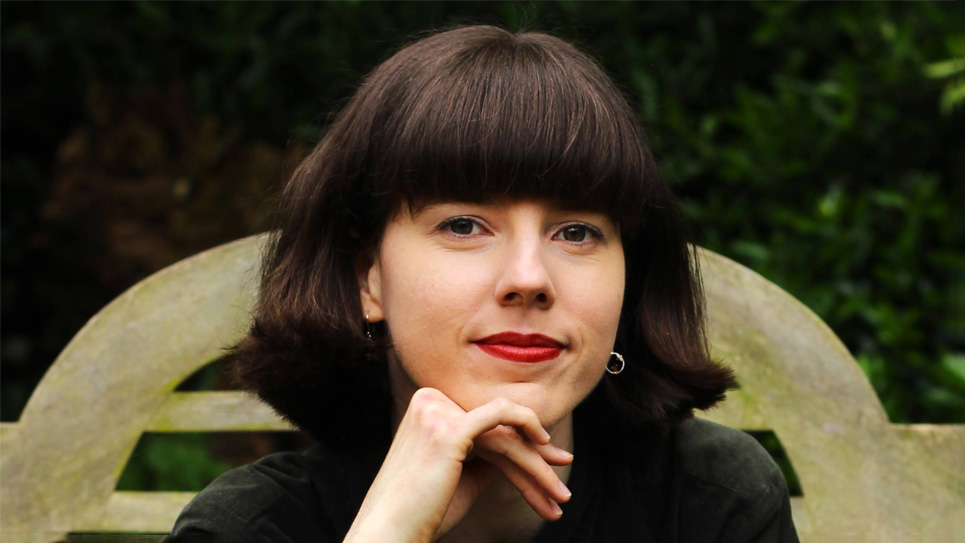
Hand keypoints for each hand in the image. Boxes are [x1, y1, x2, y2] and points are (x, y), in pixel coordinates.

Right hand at [343, 387, 573, 542]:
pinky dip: (528, 425)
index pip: (484, 424)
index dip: (519, 444)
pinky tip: (545, 446)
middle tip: (563, 471)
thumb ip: (485, 452)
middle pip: (496, 428)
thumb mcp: (459, 472)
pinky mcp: (448, 428)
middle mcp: (428, 400)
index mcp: (426, 406)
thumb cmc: (423, 509)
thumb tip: (518, 444)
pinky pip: (500, 415)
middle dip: (534, 454)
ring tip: (560, 494)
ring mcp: (436, 411)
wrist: (391, 532)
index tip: (547, 464)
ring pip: (503, 431)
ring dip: (536, 464)